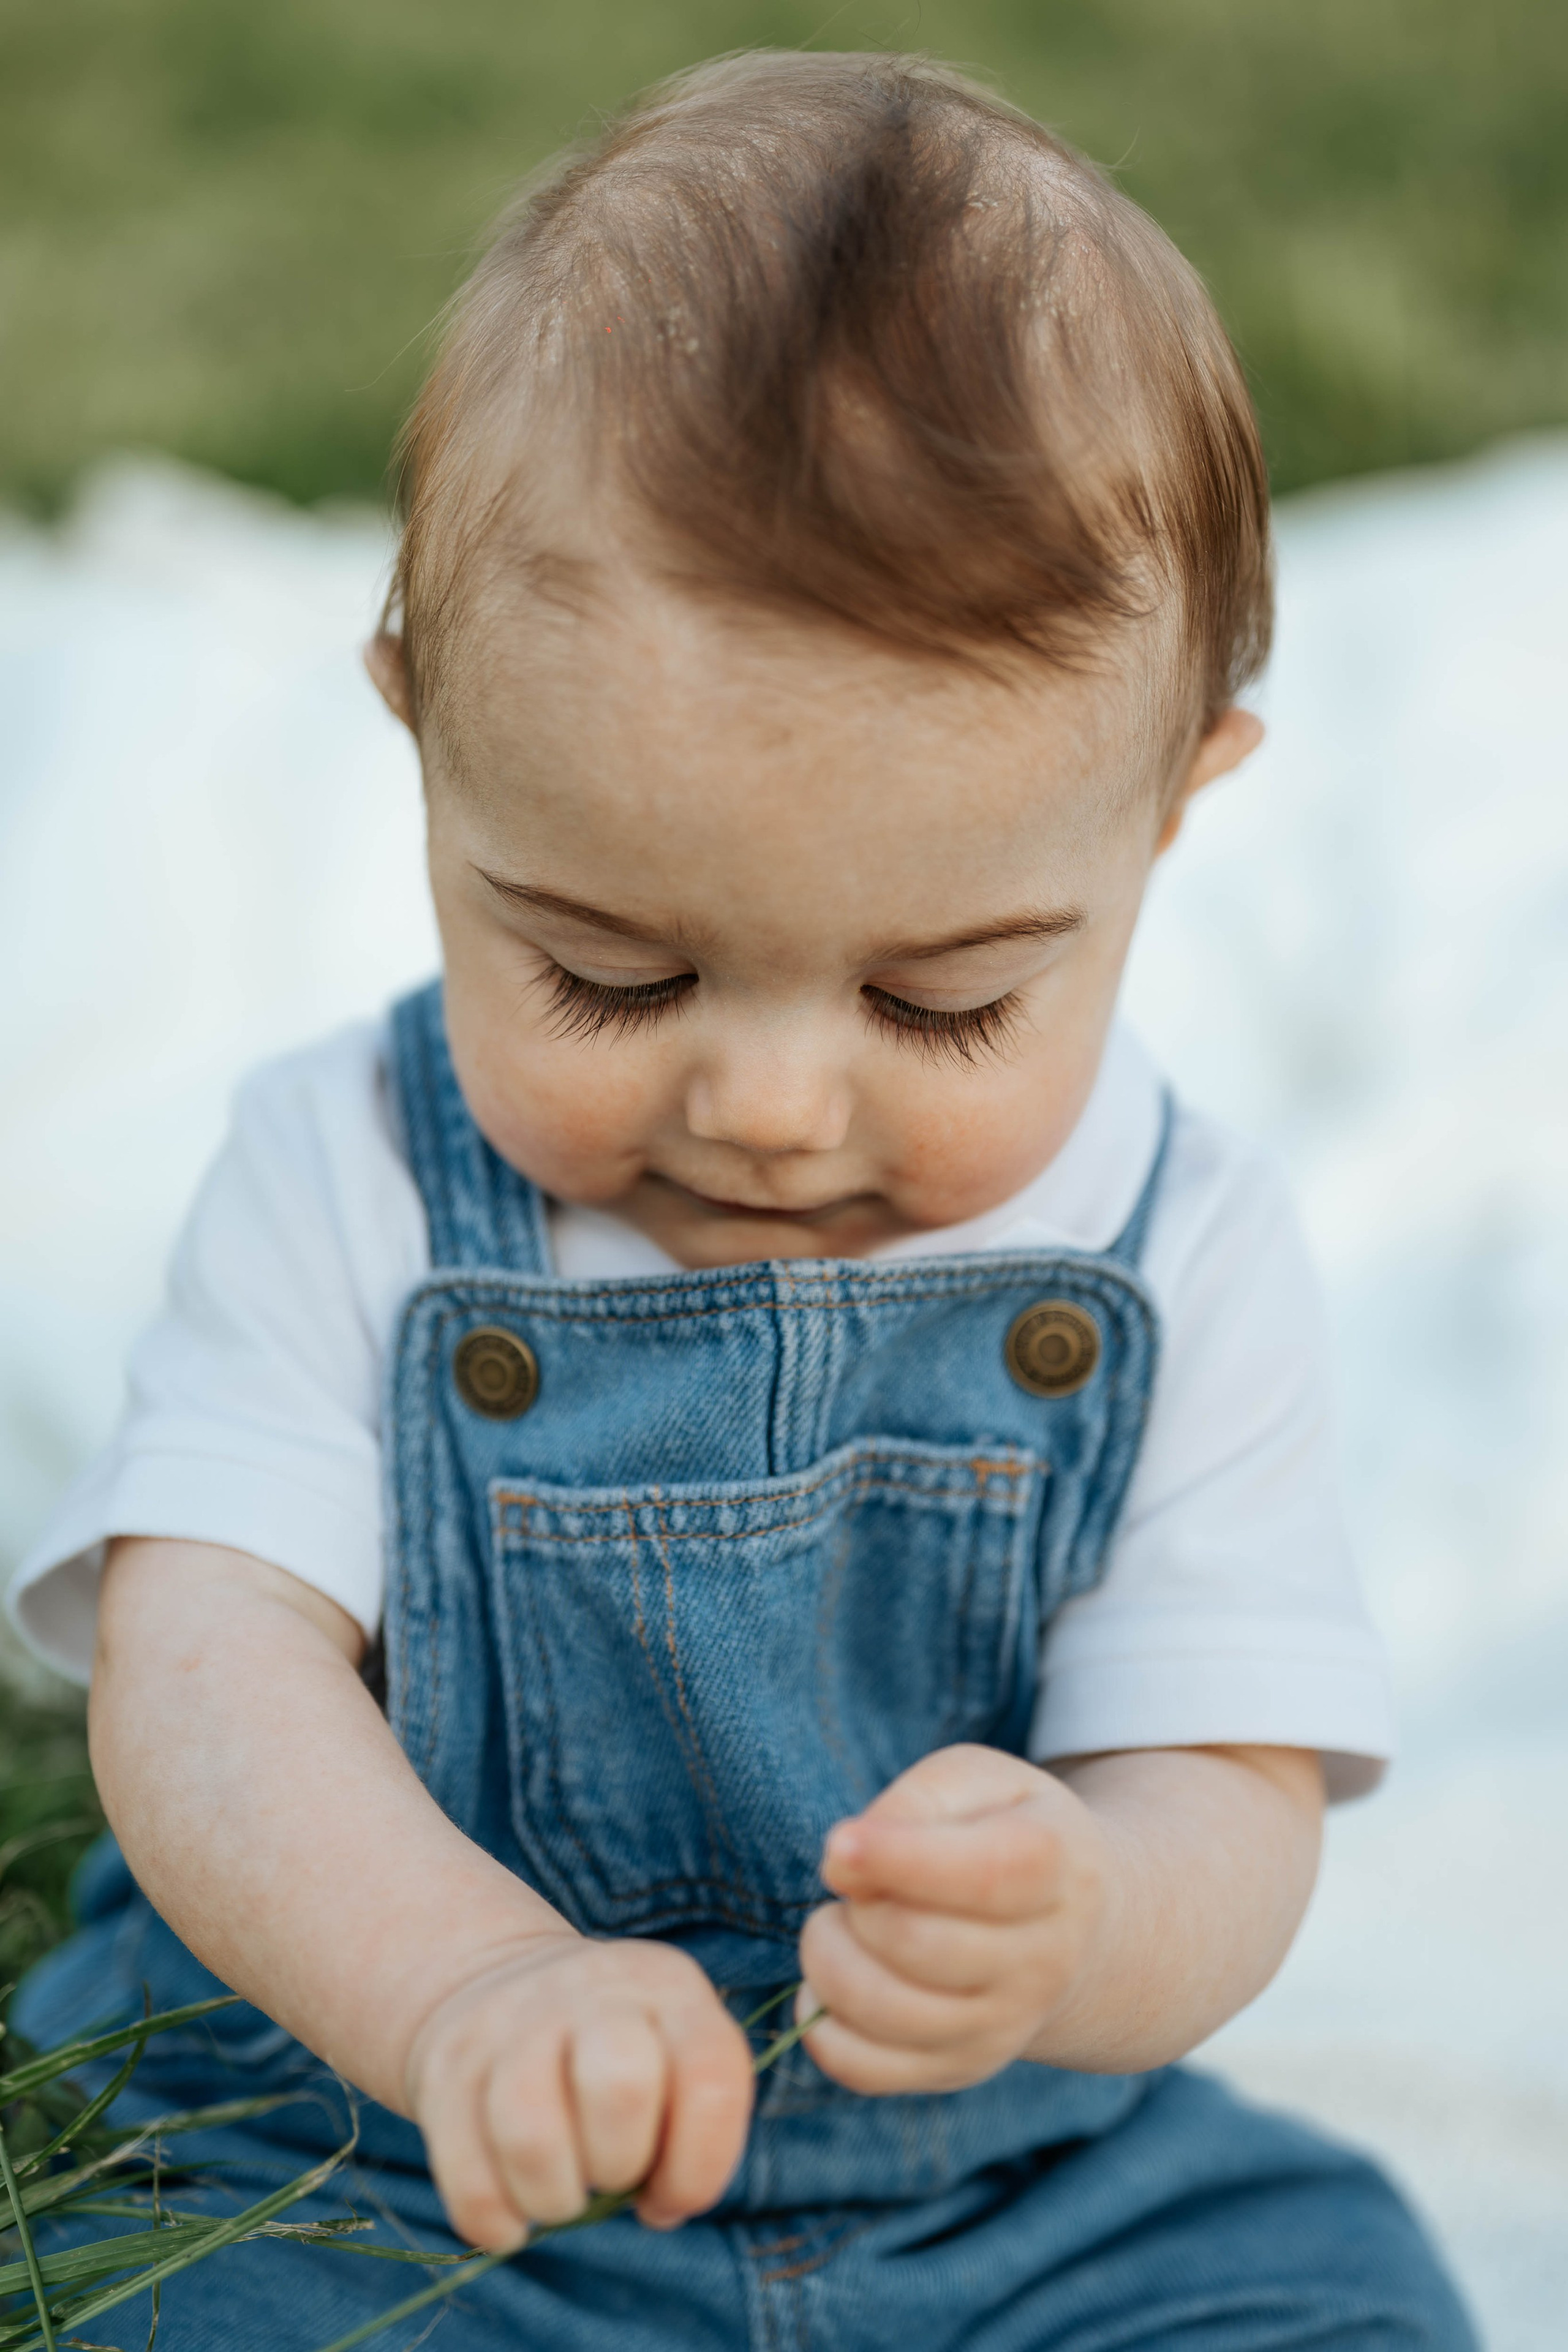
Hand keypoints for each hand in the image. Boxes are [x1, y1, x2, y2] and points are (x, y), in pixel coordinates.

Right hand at [404, 1933, 753, 2251]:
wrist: (499, 1981)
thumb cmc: (611, 2050)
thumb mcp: (672, 2052)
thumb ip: (692, 2122)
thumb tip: (662, 2203)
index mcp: (668, 1986)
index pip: (710, 2078)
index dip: (701, 2166)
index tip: (670, 2194)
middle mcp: (592, 1989)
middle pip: (620, 2089)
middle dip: (620, 2164)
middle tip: (609, 2173)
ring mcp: (511, 2019)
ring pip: (531, 2136)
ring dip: (553, 2199)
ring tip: (561, 2194)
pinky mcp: (447, 2064)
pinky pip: (466, 2177)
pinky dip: (493, 2219)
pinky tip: (511, 2215)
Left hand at [798, 1744, 1108, 2093]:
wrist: (1072, 1925)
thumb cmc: (1004, 1830)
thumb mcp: (977, 1781)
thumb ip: (916, 1802)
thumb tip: (844, 1864)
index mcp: (1055, 1867)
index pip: (981, 1875)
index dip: (898, 1859)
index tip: (839, 1844)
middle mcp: (1042, 1960)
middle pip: (917, 1943)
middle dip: (856, 1905)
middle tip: (851, 1879)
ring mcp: (1005, 2026)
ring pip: (884, 2011)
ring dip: (828, 1960)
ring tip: (838, 1925)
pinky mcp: (962, 2068)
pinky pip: (865, 2068)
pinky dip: (821, 2024)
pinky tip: (831, 1981)